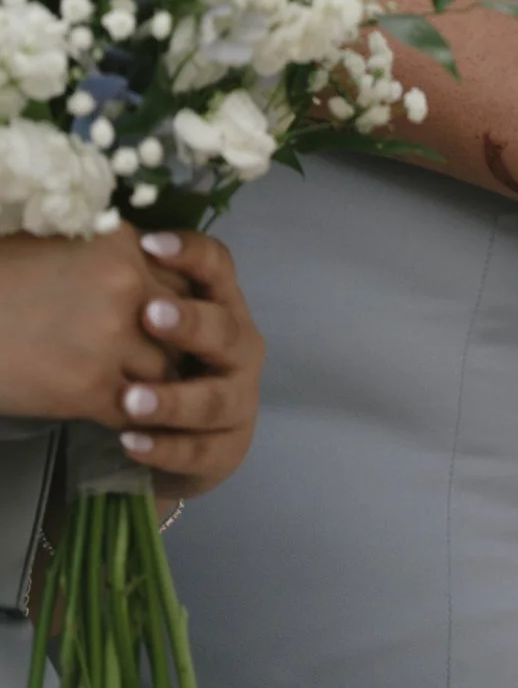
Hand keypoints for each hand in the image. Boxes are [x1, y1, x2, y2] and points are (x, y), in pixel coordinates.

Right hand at [0, 228, 187, 425]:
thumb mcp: (58, 244)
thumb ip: (113, 257)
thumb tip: (155, 271)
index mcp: (120, 243)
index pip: (187, 276)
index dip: (182, 303)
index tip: (173, 321)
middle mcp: (125, 284)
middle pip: (186, 323)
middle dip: (177, 344)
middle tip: (172, 361)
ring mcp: (109, 337)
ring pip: (166, 369)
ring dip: (159, 384)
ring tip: (148, 394)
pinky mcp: (86, 387)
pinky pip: (134, 408)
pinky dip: (133, 416)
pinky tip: (122, 416)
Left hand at [115, 231, 264, 498]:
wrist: (180, 440)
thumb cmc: (158, 366)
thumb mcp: (152, 324)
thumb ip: (142, 287)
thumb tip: (105, 238)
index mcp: (224, 308)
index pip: (219, 269)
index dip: (190, 254)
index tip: (147, 244)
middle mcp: (240, 350)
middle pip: (226, 331)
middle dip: (190, 323)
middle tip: (148, 315)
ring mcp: (239, 401)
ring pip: (213, 399)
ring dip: (173, 399)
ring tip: (130, 400)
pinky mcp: (226, 449)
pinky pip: (198, 450)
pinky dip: (165, 447)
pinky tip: (131, 442)